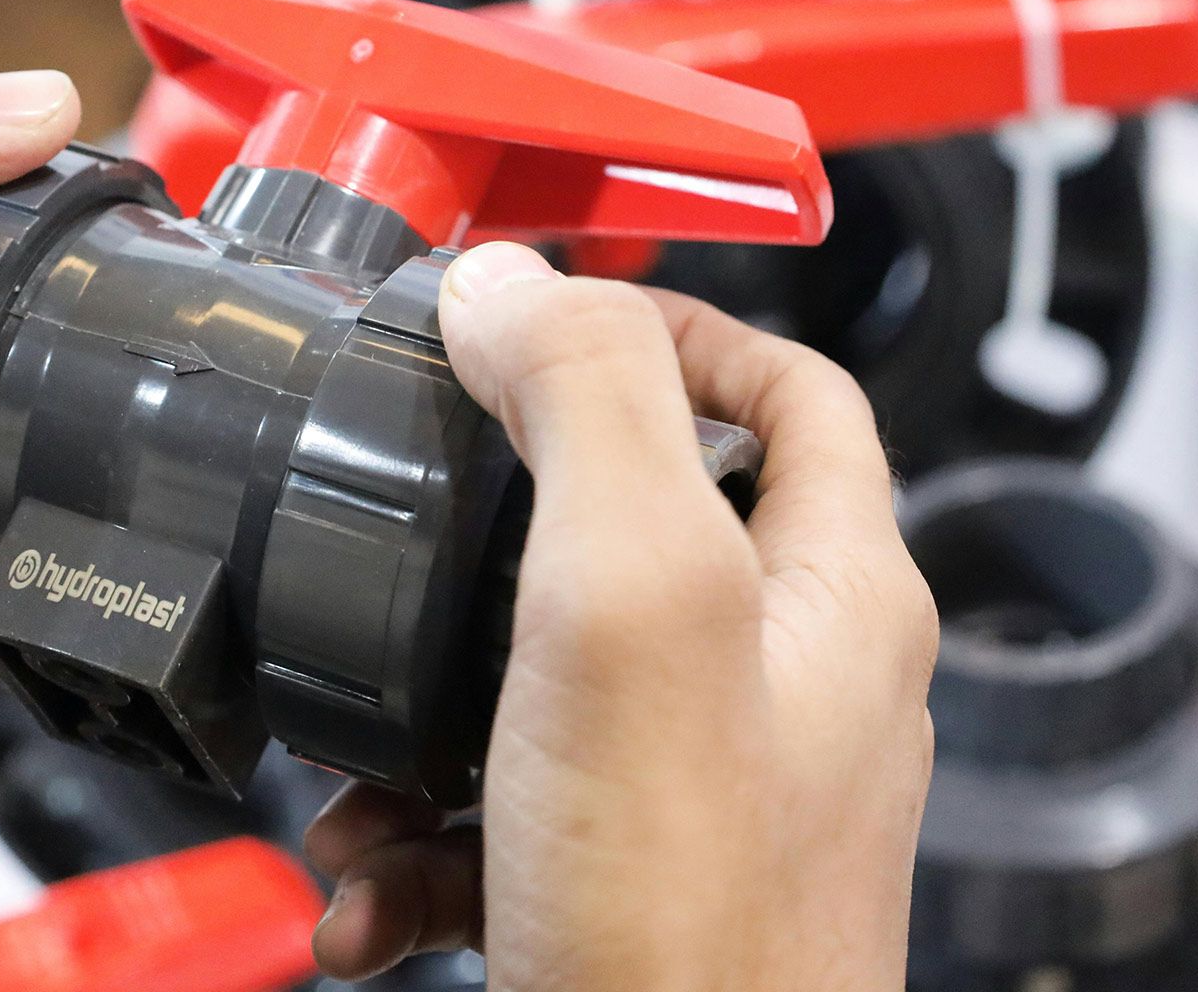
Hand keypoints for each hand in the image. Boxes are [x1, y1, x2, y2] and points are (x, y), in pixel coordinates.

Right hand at [305, 242, 938, 989]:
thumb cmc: (695, 912)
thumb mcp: (633, 601)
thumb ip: (585, 413)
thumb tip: (512, 286)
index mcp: (836, 594)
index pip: (799, 393)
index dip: (686, 330)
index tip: (561, 324)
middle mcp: (796, 686)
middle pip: (656, 527)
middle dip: (504, 527)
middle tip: (413, 528)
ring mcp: (721, 793)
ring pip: (555, 679)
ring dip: (432, 709)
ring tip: (361, 768)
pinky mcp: (641, 886)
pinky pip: (520, 814)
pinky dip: (431, 836)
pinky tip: (374, 891)